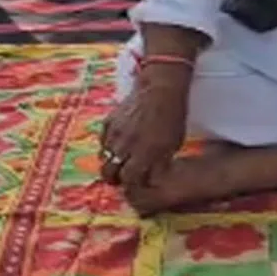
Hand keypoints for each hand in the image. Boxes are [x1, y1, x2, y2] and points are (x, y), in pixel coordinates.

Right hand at [98, 66, 190, 188]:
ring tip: (121, 160)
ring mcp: (114, 134)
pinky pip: (103, 141)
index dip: (130, 186)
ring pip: (104, 157)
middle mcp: (125, 147)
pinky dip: (109, 145)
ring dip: (111, 161)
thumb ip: (160, 162)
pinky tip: (118, 143)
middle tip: (123, 176)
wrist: (160, 89)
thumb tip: (151, 177)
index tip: (135, 186)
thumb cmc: (173, 116)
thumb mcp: (173, 143)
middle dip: (115, 177)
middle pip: (109, 173)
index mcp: (144, 154)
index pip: (128, 180)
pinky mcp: (108, 123)